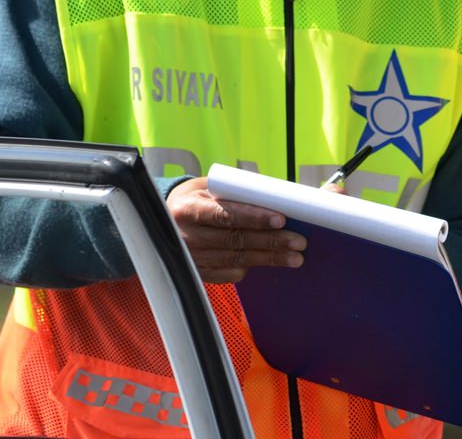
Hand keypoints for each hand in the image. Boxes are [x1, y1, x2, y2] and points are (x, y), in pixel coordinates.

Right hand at [166, 178, 306, 282]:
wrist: (163, 220)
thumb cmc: (196, 199)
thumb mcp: (210, 187)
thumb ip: (239, 192)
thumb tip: (278, 199)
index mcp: (188, 209)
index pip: (225, 215)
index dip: (254, 218)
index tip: (281, 220)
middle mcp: (185, 236)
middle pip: (235, 240)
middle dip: (271, 241)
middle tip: (298, 242)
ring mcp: (190, 258)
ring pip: (236, 259)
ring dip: (268, 258)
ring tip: (294, 256)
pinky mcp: (196, 272)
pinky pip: (228, 274)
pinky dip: (249, 268)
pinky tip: (269, 262)